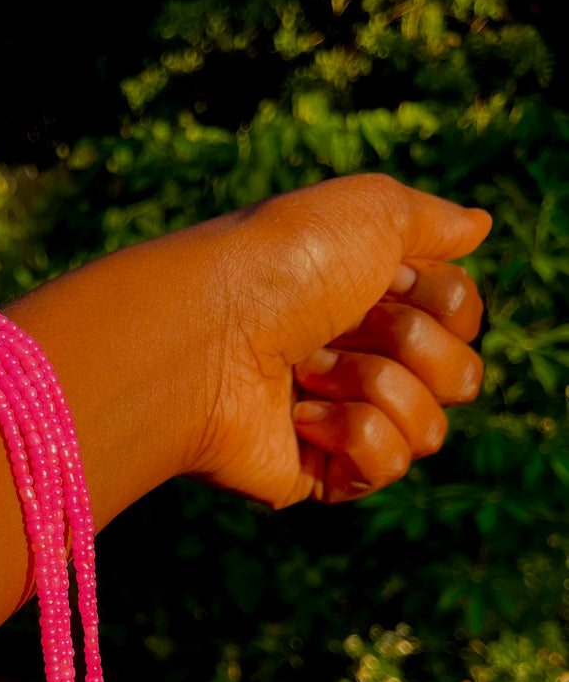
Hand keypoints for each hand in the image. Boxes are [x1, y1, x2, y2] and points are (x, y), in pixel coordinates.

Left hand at [183, 175, 489, 506]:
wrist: (204, 337)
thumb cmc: (282, 265)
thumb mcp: (370, 208)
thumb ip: (433, 218)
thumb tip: (478, 227)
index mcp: (369, 296)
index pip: (462, 316)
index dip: (442, 301)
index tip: (389, 280)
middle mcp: (357, 357)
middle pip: (461, 374)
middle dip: (413, 343)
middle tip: (339, 327)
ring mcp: (337, 419)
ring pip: (432, 428)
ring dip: (377, 386)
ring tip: (308, 372)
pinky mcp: (317, 472)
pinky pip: (387, 466)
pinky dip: (352, 433)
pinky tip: (297, 415)